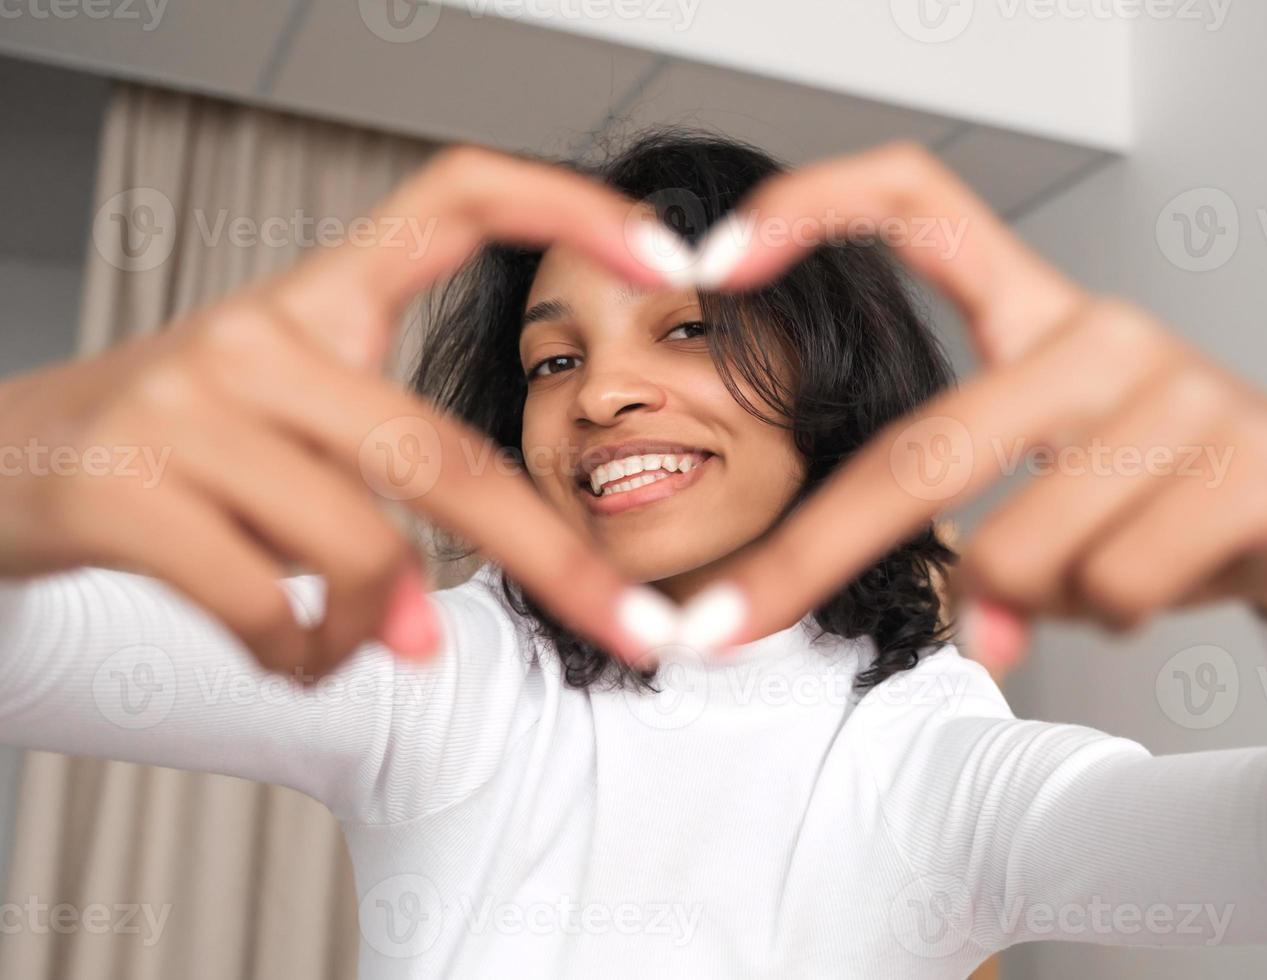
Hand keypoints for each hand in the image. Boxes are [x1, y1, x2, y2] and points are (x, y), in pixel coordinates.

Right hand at [0, 146, 691, 677]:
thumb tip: (414, 637)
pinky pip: (271, 605)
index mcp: (313, 299)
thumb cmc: (170, 452)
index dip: (565, 207)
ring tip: (340, 650)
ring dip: (369, 635)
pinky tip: (283, 654)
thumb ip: (376, 514)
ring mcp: (187, 406)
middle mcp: (256, 334)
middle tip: (636, 633)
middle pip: (444, 454)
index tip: (666, 253)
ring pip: (361, 546)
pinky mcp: (125, 488)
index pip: (452, 200)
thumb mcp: (283, 440)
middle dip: (554, 563)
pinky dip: (298, 659)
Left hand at [679, 142, 1266, 652]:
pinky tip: (1164, 580)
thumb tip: (975, 628)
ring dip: (1038, 604)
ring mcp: (1178, 389)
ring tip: (1106, 572)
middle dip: (811, 556)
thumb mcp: (1056, 487)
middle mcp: (1101, 333)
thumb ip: (981, 545)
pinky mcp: (1246, 460)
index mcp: (1038, 315)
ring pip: (1020, 552)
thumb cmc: (1168, 491)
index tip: (719, 256)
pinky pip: (1112, 585)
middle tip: (722, 629)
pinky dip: (1114, 617)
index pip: (920, 206)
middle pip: (924, 453)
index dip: (817, 206)